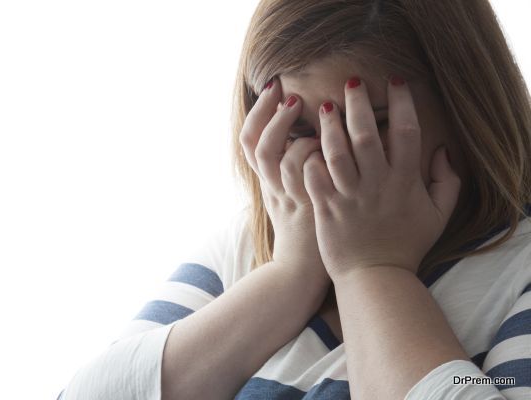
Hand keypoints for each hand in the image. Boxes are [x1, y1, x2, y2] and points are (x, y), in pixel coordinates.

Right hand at [239, 76, 328, 282]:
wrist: (300, 273)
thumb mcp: (289, 201)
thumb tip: (311, 138)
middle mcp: (271, 186)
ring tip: (304, 106)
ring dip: (286, 127)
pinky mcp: (306, 204)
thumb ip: (295, 171)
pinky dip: (309, 151)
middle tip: (284, 90)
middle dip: (267, 113)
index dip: (258, 113)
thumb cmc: (304, 234)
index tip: (273, 87)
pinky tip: (326, 141)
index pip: (250, 142)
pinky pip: (301, 172)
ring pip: (274, 154)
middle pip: (255, 144)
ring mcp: (287, 195)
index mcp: (267, 182)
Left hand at [302, 76, 460, 280]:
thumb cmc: (406, 245)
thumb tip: (444, 151)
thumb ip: (447, 182)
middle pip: (366, 135)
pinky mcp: (326, 209)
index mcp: (405, 182)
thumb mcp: (438, 216)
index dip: (402, 103)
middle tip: (351, 83)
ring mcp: (349, 197)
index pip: (406, 133)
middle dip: (358, 104)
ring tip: (325, 108)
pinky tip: (306, 145)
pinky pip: (314, 177)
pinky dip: (309, 158)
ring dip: (330, 126)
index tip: (396, 81)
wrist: (376, 278)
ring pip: (336, 152)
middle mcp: (376, 185)